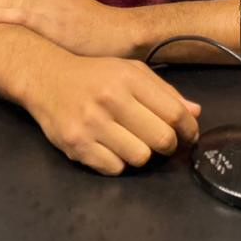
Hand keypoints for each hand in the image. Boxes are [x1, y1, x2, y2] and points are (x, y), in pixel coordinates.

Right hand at [24, 50, 200, 174]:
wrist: (46, 78)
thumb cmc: (94, 75)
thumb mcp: (130, 71)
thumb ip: (163, 91)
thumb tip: (194, 112)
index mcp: (128, 78)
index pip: (173, 112)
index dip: (189, 128)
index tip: (189, 134)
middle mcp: (110, 99)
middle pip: (161, 139)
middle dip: (169, 145)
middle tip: (163, 141)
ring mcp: (91, 124)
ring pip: (140, 158)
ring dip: (141, 153)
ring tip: (132, 140)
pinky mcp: (76, 146)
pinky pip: (114, 168)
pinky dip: (117, 162)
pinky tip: (110, 146)